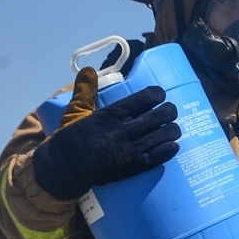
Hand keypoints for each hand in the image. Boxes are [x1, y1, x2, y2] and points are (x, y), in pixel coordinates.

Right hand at [32, 67, 181, 199]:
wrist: (65, 167)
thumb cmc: (71, 139)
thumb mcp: (77, 112)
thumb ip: (86, 92)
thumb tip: (87, 71)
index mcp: (113, 113)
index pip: (146, 97)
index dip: (158, 95)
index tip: (160, 96)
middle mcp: (125, 128)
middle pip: (161, 114)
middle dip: (170, 111)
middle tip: (169, 113)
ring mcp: (131, 148)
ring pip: (166, 134)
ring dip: (173, 130)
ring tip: (172, 130)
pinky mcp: (135, 166)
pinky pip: (161, 155)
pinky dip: (170, 149)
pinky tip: (172, 146)